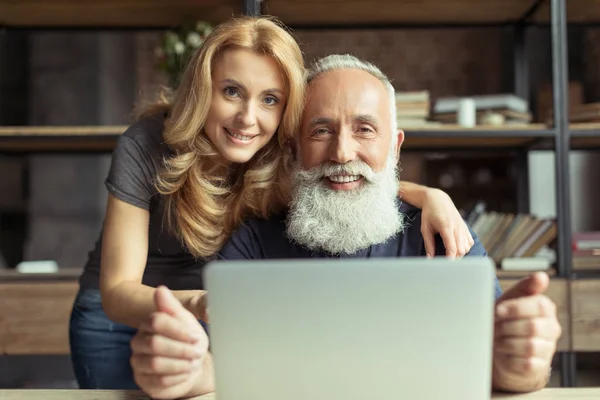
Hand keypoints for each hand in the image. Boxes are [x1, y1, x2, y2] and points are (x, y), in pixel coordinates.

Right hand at [131, 286, 210, 398]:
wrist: (190, 366)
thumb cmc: (188, 341)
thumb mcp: (186, 321)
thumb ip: (172, 306)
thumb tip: (160, 289)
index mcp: (149, 323)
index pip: (156, 320)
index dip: (178, 329)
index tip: (195, 336)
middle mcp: (139, 342)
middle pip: (155, 343)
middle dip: (181, 349)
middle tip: (197, 352)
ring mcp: (138, 361)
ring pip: (155, 363)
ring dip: (180, 364)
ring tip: (193, 363)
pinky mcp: (143, 380)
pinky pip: (158, 381)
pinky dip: (177, 377)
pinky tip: (185, 373)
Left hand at [420, 188, 473, 257]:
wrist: (438, 199)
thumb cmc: (429, 213)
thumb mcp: (425, 229)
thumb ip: (428, 245)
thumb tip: (429, 259)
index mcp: (446, 227)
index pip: (452, 248)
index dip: (450, 260)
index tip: (445, 267)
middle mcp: (457, 227)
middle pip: (461, 250)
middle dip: (455, 259)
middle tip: (445, 264)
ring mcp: (463, 227)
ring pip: (467, 247)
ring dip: (460, 254)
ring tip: (450, 255)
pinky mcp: (465, 227)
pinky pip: (469, 242)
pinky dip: (465, 248)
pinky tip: (456, 248)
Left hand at [492, 273, 560, 392]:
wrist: (505, 349)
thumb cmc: (507, 320)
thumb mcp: (511, 300)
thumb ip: (524, 287)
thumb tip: (542, 276)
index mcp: (546, 309)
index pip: (540, 305)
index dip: (516, 308)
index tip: (498, 310)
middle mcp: (551, 328)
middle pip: (533, 326)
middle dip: (507, 326)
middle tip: (494, 326)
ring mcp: (547, 348)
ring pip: (528, 346)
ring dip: (506, 342)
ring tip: (497, 338)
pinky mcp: (539, 366)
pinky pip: (525, 363)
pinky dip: (509, 357)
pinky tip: (503, 351)